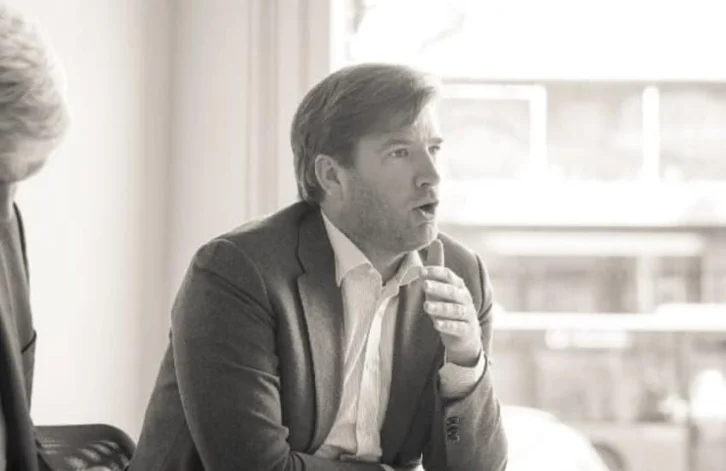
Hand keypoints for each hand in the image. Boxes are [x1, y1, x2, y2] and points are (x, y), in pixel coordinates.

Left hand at [421, 239, 481, 365]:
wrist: (465, 336)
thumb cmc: (449, 305)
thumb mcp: (442, 286)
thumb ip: (437, 266)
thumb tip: (435, 240)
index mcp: (458, 285)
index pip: (448, 275)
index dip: (435, 273)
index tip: (421, 271)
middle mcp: (464, 298)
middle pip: (452, 292)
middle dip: (438, 288)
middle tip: (424, 285)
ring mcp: (467, 315)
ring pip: (455, 310)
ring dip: (440, 307)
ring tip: (426, 306)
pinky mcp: (466, 331)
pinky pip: (457, 328)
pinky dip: (447, 326)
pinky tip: (436, 324)